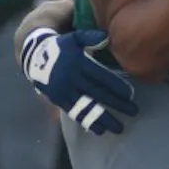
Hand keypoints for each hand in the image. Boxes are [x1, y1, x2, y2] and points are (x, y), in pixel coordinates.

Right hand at [22, 28, 136, 135]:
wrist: (34, 56)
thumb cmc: (63, 46)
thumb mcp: (75, 38)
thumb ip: (90, 37)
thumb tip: (107, 38)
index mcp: (78, 63)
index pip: (101, 77)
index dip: (116, 86)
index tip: (130, 95)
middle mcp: (72, 78)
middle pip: (98, 93)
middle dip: (117, 104)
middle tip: (133, 111)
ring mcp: (64, 91)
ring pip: (87, 106)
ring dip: (104, 118)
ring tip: (119, 128)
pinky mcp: (58, 100)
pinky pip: (74, 112)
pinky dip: (87, 121)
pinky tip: (100, 130)